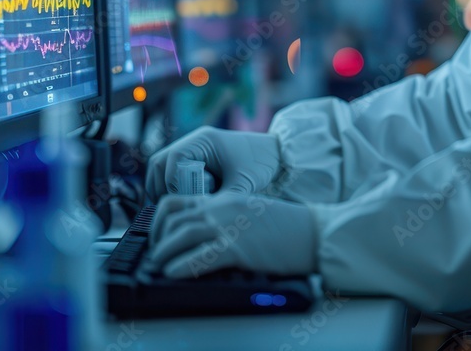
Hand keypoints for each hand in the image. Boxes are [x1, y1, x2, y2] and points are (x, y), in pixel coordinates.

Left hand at [143, 192, 316, 278]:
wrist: (313, 231)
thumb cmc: (287, 226)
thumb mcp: (251, 211)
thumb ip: (227, 217)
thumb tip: (205, 236)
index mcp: (225, 198)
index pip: (179, 201)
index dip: (160, 219)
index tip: (158, 235)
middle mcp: (222, 208)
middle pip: (175, 219)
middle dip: (158, 238)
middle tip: (157, 254)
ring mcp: (229, 226)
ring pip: (181, 235)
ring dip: (164, 252)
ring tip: (159, 265)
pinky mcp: (237, 247)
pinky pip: (199, 256)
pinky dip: (181, 266)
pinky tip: (174, 273)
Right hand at [145, 127, 281, 199]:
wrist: (279, 154)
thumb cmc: (262, 164)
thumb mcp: (242, 185)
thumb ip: (220, 202)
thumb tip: (199, 223)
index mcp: (204, 140)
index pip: (172, 159)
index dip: (170, 183)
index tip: (179, 203)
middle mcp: (196, 141)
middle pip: (161, 162)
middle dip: (159, 186)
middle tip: (165, 210)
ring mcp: (195, 148)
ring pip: (164, 166)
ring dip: (162, 187)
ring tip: (170, 210)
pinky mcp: (198, 158)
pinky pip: (174, 171)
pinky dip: (172, 186)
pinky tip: (181, 204)